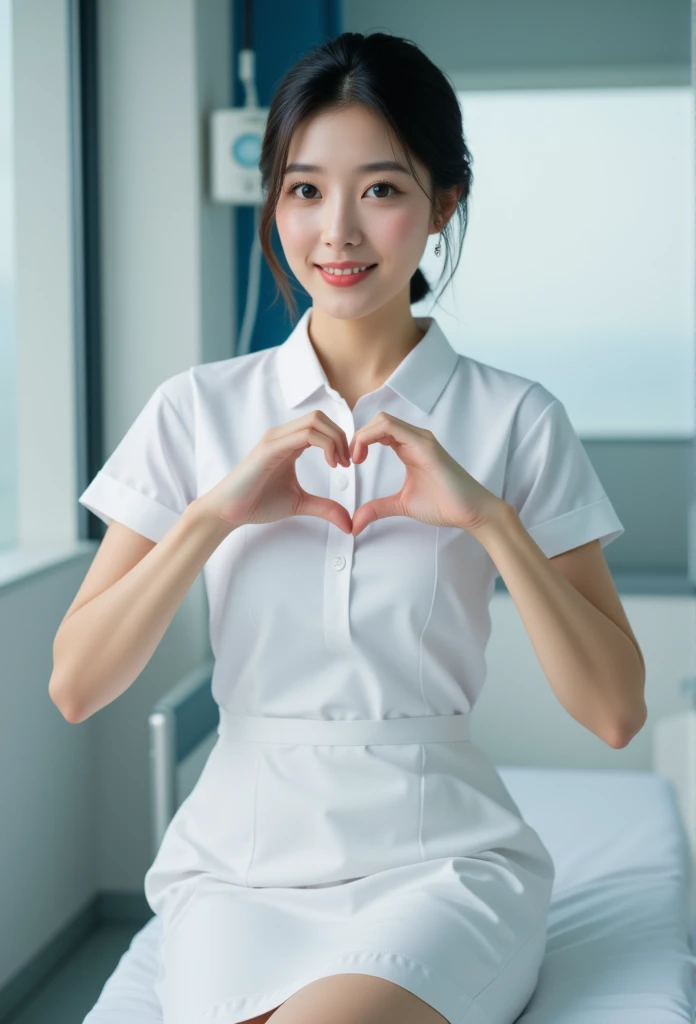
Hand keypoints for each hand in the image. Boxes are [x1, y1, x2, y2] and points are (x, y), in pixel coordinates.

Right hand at [198, 410, 353, 534]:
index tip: (346, 464)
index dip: (340, 439)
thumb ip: (325, 508)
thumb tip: (349, 523)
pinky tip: (331, 464)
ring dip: (335, 439)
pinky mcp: (269, 449)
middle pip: (320, 417)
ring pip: (314, 421)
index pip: (320, 425)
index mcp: (289, 443)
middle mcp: (281, 436)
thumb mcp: (300, 504)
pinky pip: (304, 436)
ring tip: (339, 464)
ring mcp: (275, 440)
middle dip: (341, 436)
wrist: (227, 511)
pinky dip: (325, 445)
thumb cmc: (257, 503)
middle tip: (346, 462)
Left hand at [348, 411, 503, 537]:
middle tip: (347, 461)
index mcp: (409, 447)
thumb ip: (377, 509)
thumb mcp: (402, 505)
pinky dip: (370, 436)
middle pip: (378, 421)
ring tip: (354, 458)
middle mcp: (415, 438)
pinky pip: (392, 427)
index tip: (349, 464)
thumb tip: (354, 524)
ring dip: (361, 435)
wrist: (471, 511)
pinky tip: (362, 456)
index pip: (378, 431)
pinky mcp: (425, 445)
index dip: (359, 442)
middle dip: (357, 436)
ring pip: (383, 420)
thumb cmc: (444, 504)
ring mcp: (421, 439)